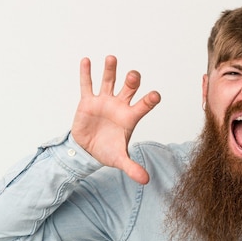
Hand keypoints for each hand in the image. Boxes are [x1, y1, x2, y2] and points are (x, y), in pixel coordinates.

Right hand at [72, 55, 160, 184]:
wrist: (87, 151)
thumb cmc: (108, 151)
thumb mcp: (120, 160)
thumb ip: (133, 168)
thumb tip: (146, 181)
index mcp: (130, 117)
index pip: (144, 105)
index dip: (149, 100)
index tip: (155, 95)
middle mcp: (120, 105)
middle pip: (129, 89)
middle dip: (132, 81)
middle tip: (133, 75)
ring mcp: (104, 101)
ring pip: (109, 82)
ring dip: (111, 70)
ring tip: (112, 59)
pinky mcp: (87, 101)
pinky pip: (87, 85)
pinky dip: (86, 73)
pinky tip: (86, 61)